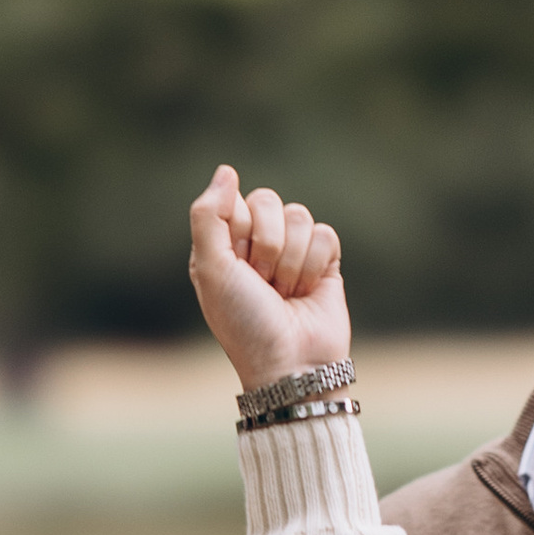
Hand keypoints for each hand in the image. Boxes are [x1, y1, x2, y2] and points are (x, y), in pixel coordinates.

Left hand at [188, 165, 352, 393]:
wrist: (291, 364)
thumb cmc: (245, 323)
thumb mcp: (212, 269)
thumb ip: (208, 215)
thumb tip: (227, 169)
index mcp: (222, 245)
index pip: (234, 202)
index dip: (239, 230)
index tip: (238, 265)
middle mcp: (256, 245)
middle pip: (268, 201)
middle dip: (267, 245)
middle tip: (263, 282)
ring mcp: (292, 253)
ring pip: (299, 216)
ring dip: (291, 261)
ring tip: (286, 293)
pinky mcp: (325, 263)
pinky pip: (325, 234)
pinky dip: (316, 265)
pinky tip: (308, 292)